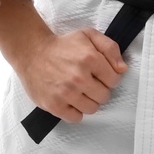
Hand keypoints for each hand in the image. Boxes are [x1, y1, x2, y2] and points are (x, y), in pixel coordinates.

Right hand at [12, 26, 127, 123]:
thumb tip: (122, 70)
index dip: (109, 77)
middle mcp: (79, 77)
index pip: (115, 80)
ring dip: (88, 101)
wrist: (31, 52)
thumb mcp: (88, 35)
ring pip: (92, 109)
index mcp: (90, 59)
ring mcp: (66, 93)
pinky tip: (70, 100)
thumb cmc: (62, 45)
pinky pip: (76, 118)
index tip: (99, 74)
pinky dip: (75, 111)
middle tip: (88, 83)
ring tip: (79, 92)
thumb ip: (110, 48)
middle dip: (99, 90)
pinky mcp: (54, 105)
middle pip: (104, 96)